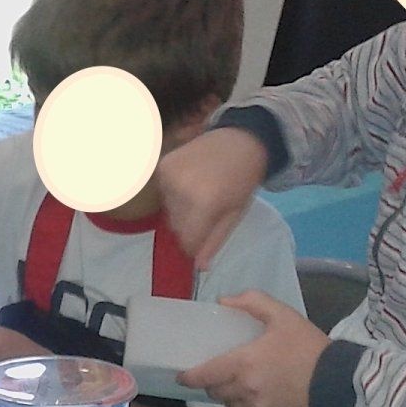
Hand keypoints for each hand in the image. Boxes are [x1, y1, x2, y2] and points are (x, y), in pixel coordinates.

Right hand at [156, 127, 267, 268]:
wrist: (240, 140)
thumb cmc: (243, 180)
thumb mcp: (235, 214)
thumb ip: (215, 240)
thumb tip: (200, 267)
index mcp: (203, 205)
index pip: (187, 241)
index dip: (196, 243)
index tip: (206, 234)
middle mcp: (180, 191)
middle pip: (176, 226)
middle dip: (190, 225)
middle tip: (208, 209)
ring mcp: (168, 176)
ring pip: (168, 210)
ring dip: (181, 208)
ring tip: (200, 192)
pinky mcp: (162, 166)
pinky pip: (163, 192)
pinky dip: (174, 192)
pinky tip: (190, 181)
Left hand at [179, 292, 325, 406]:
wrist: (339, 380)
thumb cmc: (308, 346)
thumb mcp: (283, 315)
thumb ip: (252, 302)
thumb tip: (223, 301)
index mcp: (243, 364)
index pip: (204, 375)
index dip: (189, 377)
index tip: (182, 375)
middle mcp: (245, 390)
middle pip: (215, 391)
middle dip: (212, 383)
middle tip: (219, 373)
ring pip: (232, 405)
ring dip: (231, 396)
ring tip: (241, 384)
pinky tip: (261, 396)